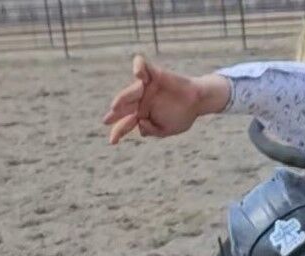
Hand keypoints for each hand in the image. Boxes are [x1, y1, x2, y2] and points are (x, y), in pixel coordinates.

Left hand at [103, 55, 229, 143]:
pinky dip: (138, 66)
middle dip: (115, 113)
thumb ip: (153, 130)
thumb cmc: (182, 116)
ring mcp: (146, 86)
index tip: (112, 141)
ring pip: (130, 90)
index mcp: (142, 115)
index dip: (119, 131)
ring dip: (122, 98)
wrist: (197, 101)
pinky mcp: (153, 73)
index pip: (127, 123)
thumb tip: (139, 126)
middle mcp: (141, 100)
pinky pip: (141, 64)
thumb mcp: (167, 130)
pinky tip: (138, 74)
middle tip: (107, 119)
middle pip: (124, 106)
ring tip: (116, 106)